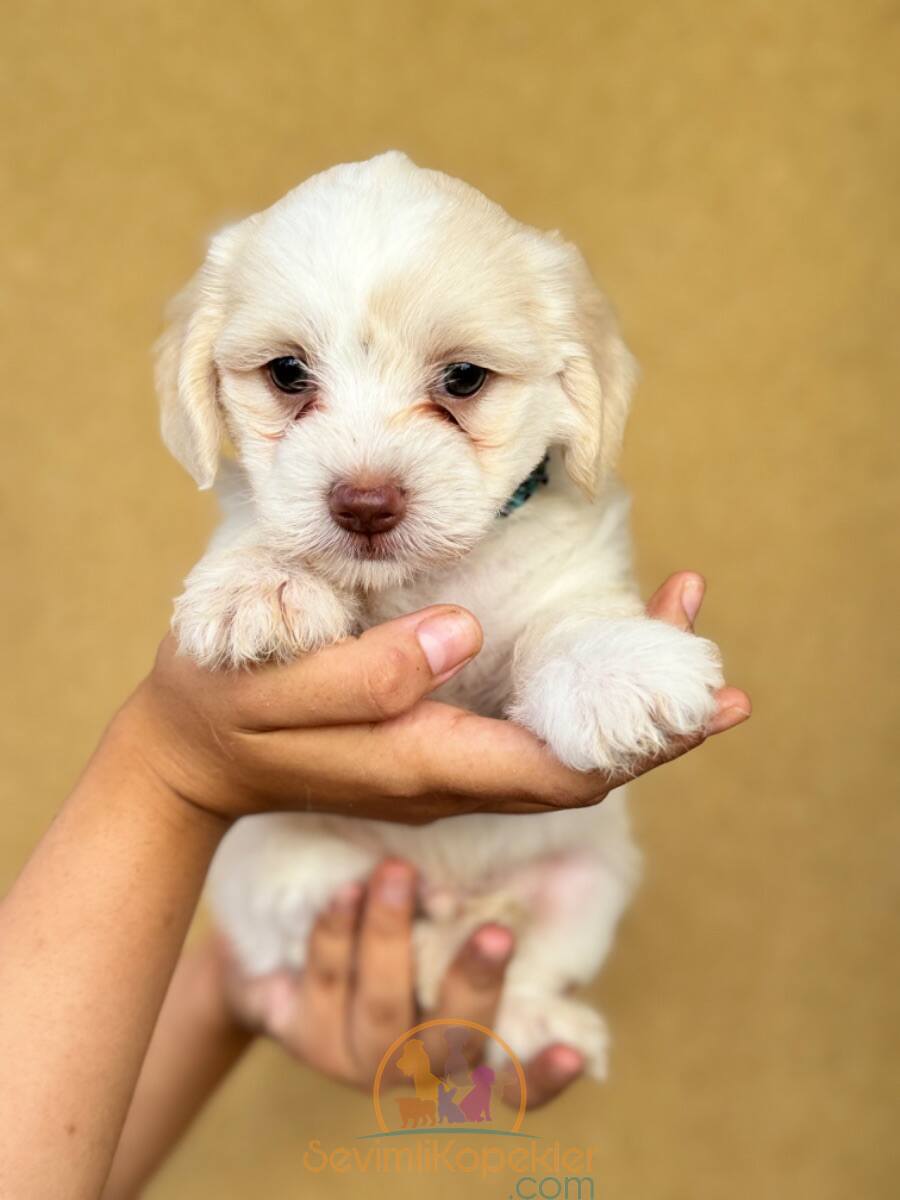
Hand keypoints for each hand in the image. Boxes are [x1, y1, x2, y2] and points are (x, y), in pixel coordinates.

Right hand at [118, 574, 748, 824]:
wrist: (187, 756)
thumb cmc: (223, 711)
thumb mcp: (276, 686)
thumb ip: (369, 671)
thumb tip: (467, 635)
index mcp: (424, 766)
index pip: (561, 772)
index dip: (644, 742)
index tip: (712, 699)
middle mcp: (450, 777)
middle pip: (578, 765)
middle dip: (656, 723)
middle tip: (726, 671)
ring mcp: (444, 765)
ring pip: (557, 747)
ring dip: (625, 703)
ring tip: (675, 634)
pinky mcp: (432, 742)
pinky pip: (525, 730)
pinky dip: (576, 692)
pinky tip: (598, 651)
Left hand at [219, 859, 582, 1108]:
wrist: (301, 900)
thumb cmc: (423, 898)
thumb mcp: (489, 895)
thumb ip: (536, 904)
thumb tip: (578, 873)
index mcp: (470, 1038)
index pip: (517, 1082)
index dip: (542, 1075)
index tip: (569, 1053)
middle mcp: (415, 1061)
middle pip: (452, 1045)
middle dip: (475, 986)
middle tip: (494, 932)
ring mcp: (355, 1054)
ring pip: (381, 1014)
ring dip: (392, 939)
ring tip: (397, 872)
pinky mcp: (299, 1030)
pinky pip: (322, 985)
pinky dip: (337, 935)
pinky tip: (347, 890)